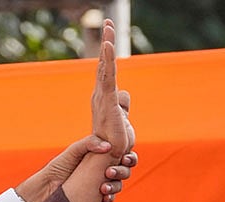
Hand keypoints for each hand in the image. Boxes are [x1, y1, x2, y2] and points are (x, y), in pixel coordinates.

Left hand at [16, 136, 132, 201]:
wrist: (46, 188)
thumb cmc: (59, 166)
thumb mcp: (74, 151)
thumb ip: (90, 143)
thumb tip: (108, 147)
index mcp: (101, 157)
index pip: (122, 155)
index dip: (128, 157)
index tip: (124, 158)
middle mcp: (103, 170)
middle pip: (124, 170)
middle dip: (122, 171)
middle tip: (110, 172)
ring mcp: (100, 184)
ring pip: (118, 185)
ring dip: (116, 185)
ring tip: (103, 187)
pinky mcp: (96, 198)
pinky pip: (109, 198)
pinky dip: (109, 197)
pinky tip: (103, 196)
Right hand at [91, 19, 134, 158]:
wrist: (109, 157)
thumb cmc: (115, 140)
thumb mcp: (122, 118)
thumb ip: (122, 104)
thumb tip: (124, 95)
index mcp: (104, 97)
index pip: (107, 70)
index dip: (108, 52)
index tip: (109, 33)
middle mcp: (100, 95)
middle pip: (104, 63)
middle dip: (107, 41)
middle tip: (108, 22)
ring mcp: (102, 97)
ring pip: (106, 66)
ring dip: (107, 45)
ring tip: (109, 27)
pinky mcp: (108, 101)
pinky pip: (108, 76)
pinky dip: (107, 60)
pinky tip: (108, 45)